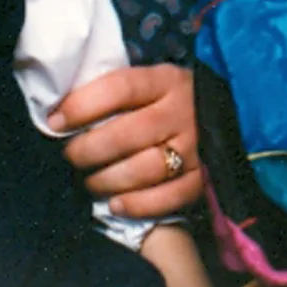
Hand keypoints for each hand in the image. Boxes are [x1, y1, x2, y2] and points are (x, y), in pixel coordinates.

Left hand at [47, 63, 201, 215]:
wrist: (231, 114)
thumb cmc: (173, 100)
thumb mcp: (153, 82)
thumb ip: (118, 93)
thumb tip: (63, 113)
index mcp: (166, 81)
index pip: (120, 88)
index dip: (82, 106)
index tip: (55, 121)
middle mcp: (182, 113)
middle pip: (126, 135)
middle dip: (87, 150)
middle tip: (70, 156)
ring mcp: (195, 148)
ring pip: (144, 169)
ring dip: (107, 180)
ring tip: (89, 182)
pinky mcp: (203, 178)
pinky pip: (169, 198)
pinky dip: (138, 205)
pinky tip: (116, 204)